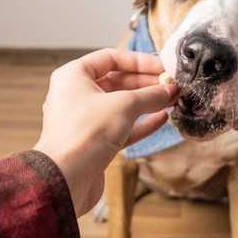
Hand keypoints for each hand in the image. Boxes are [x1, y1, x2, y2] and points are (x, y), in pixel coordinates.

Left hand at [34, 48, 178, 217]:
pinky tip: (162, 119)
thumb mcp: (124, 105)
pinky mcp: (93, 143)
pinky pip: (121, 126)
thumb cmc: (86, 133)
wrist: (66, 179)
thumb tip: (170, 90)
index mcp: (74, 76)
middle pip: (116, 81)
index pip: (110, 58)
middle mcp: (76, 95)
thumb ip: (150, 95)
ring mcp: (84, 120)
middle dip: (146, 83)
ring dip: (146, 103)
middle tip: (171, 86)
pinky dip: (141, 122)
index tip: (162, 67)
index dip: (139, 61)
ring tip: (171, 101)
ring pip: (120, 105)